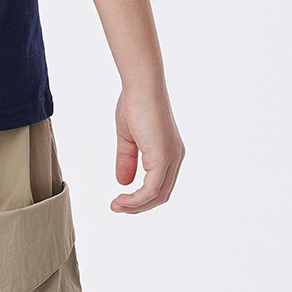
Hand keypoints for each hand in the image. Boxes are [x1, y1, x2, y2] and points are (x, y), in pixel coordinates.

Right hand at [111, 86, 185, 212]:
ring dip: (136, 206)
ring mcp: (171, 158)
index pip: (159, 183)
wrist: (141, 85)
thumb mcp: (128, 137)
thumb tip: (123, 183)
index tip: (121, 199)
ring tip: (116, 206)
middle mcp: (175, 158)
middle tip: (116, 206)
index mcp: (169, 152)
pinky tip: (122, 199)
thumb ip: (127, 159)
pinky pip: (151, 189)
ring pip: (157, 195)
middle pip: (160, 194)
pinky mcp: (163, 158)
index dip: (141, 196)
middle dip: (138, 205)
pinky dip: (137, 199)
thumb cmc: (134, 103)